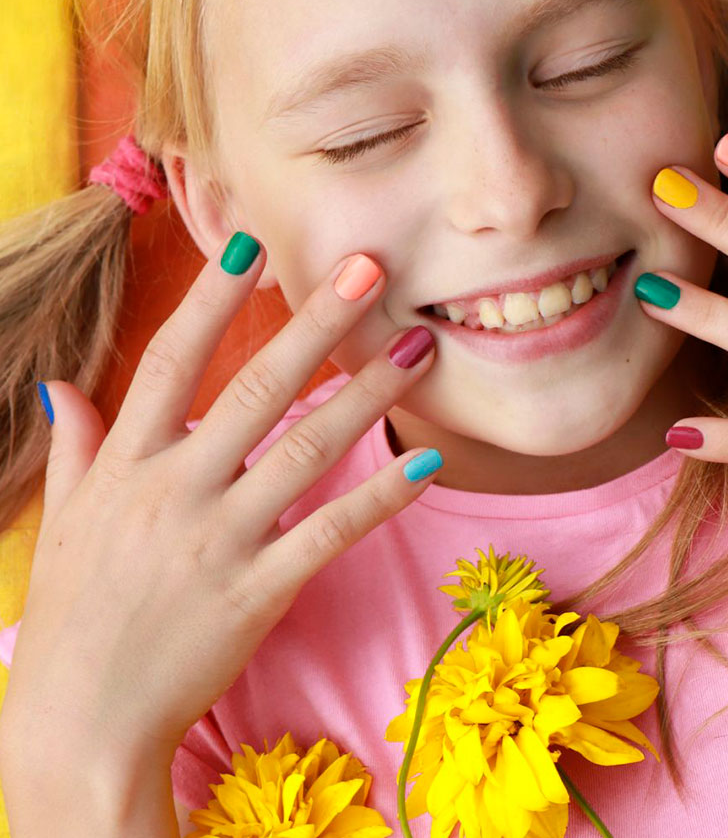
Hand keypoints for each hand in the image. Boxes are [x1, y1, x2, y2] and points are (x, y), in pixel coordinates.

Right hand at [0, 235, 437, 767]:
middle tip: (367, 269)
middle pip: (255, 389)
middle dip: (315, 324)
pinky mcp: (258, 591)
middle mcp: (177, 490)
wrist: (80, 723)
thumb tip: (63, 385)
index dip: (211, 298)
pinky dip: (378, 497)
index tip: (253, 243)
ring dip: (366, 395)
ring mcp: (220, 540)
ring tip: (416, 351)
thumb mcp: (65, 521)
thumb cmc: (74, 616)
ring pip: (306, 450)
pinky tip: (425, 465)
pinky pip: (329, 532)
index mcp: (129, 465)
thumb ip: (77, 445)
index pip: (172, 361)